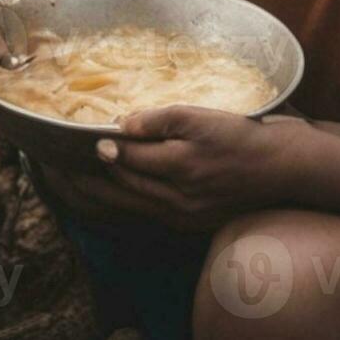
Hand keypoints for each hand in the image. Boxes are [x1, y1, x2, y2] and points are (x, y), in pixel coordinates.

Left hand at [94, 106, 308, 227]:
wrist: (282, 168)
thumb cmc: (242, 136)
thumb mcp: (201, 117)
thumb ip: (160, 119)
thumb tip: (122, 126)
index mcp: (178, 169)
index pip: (126, 162)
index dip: (101, 151)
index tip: (81, 141)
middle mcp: (177, 200)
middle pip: (120, 191)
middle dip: (86, 180)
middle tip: (57, 168)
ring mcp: (184, 215)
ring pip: (131, 206)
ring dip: (100, 196)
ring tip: (73, 183)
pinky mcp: (192, 221)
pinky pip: (147, 214)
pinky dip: (125, 204)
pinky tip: (113, 194)